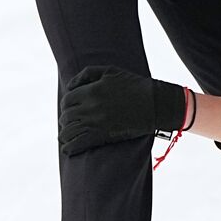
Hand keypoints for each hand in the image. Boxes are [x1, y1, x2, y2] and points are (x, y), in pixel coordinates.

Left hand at [58, 65, 185, 155]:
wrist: (155, 104)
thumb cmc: (134, 85)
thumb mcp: (110, 71)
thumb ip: (86, 74)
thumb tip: (69, 86)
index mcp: (91, 91)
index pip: (67, 100)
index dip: (66, 106)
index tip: (70, 110)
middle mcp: (91, 107)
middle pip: (66, 117)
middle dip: (66, 120)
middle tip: (71, 124)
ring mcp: (96, 123)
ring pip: (68, 132)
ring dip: (65, 135)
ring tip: (67, 137)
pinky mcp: (104, 136)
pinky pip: (79, 144)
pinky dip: (70, 148)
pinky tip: (68, 149)